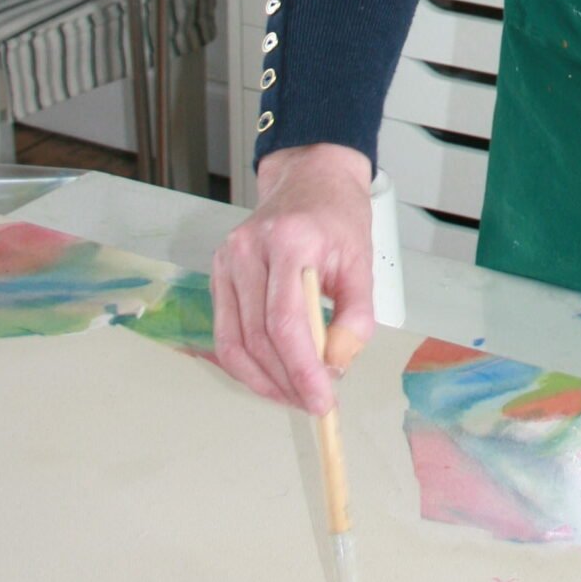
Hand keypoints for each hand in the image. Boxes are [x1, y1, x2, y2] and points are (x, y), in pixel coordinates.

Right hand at [210, 143, 374, 412]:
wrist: (310, 179)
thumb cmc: (338, 218)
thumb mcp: (362, 259)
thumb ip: (357, 313)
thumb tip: (338, 364)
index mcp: (288, 242)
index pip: (285, 321)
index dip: (301, 369)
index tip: (323, 401)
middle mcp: (247, 250)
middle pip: (257, 337)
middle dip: (286, 381)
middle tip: (315, 403)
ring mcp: (226, 260)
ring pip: (234, 342)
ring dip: (264, 380)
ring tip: (295, 395)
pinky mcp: (218, 272)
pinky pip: (226, 332)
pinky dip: (247, 363)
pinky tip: (273, 376)